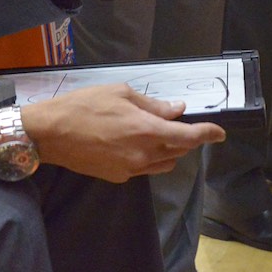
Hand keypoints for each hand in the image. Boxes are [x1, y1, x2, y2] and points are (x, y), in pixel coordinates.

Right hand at [19, 82, 223, 182]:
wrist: (51, 134)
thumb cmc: (85, 105)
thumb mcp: (121, 94)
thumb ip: (153, 104)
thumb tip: (176, 110)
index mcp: (147, 130)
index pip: (189, 136)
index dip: (209, 134)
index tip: (220, 132)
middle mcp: (144, 154)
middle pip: (180, 151)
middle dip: (186, 138)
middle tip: (179, 122)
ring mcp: (131, 170)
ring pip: (165, 163)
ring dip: (169, 149)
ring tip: (155, 132)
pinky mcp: (118, 178)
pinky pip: (145, 169)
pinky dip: (149, 157)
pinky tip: (134, 143)